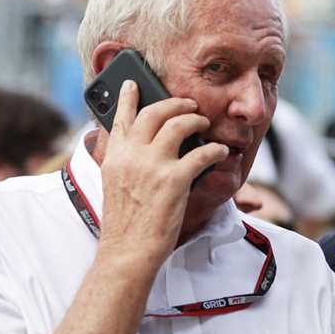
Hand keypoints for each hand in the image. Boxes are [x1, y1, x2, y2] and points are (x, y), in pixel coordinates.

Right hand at [97, 80, 224, 263]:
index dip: (128, 98)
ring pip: (179, 125)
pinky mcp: (174, 179)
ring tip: (205, 124)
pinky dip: (215, 149)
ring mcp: (152, 165)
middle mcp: (131, 155)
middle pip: (154, 113)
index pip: (120, 118)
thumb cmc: (126, 224)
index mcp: (114, 157)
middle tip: (188, 104)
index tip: (133, 84)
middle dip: (175, 103)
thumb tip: (146, 147)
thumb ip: (127, 163)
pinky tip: (220, 152)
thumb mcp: (116, 185)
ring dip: (196, 120)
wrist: (128, 249)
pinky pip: (202, 153)